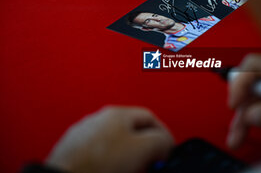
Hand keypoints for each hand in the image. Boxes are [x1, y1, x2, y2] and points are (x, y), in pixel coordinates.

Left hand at [46, 106, 173, 172]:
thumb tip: (165, 144)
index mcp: (116, 113)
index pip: (149, 117)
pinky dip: (112, 161)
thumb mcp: (142, 149)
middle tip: (153, 160)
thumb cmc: (97, 164)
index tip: (167, 149)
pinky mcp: (74, 151)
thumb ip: (160, 141)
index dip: (163, 134)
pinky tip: (113, 169)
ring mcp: (85, 134)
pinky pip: (101, 153)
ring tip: (134, 168)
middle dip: (146, 146)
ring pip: (116, 142)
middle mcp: (99, 119)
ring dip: (130, 154)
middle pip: (132, 129)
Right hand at [226, 54, 260, 148]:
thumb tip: (251, 115)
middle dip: (239, 107)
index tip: (234, 105)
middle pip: (248, 83)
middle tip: (235, 129)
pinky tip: (248, 129)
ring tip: (237, 137)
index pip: (252, 67)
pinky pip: (260, 101)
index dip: (239, 85)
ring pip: (252, 95)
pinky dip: (252, 116)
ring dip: (243, 115)